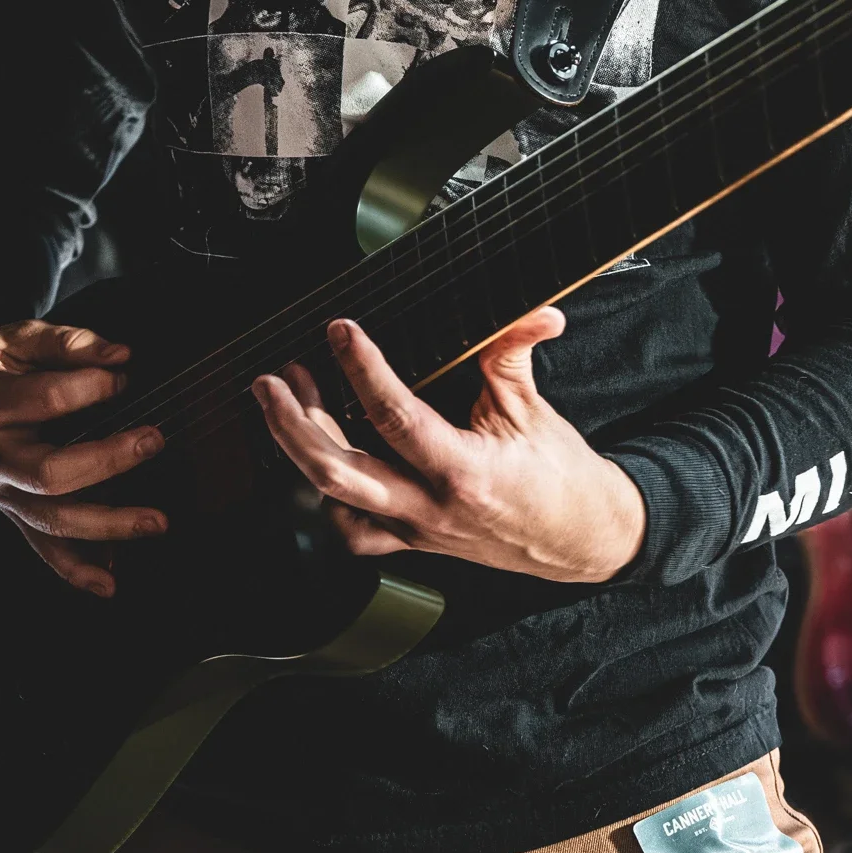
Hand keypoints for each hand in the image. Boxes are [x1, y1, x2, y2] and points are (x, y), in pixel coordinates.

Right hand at [0, 321, 167, 597]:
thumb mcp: (15, 336)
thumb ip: (68, 342)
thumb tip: (122, 357)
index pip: (44, 400)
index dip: (90, 387)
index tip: (122, 376)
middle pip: (50, 473)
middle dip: (107, 461)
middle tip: (154, 439)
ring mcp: (0, 491)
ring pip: (52, 519)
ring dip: (108, 525)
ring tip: (158, 521)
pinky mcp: (10, 510)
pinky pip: (42, 548)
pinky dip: (75, 570)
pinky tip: (111, 583)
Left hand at [253, 308, 646, 586]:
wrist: (579, 540)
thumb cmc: (559, 479)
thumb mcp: (534, 411)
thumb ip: (516, 356)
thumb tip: (535, 311)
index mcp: (463, 472)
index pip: (395, 417)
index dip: (362, 370)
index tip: (340, 332)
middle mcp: (429, 507)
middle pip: (337, 470)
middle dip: (292, 423)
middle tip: (272, 381)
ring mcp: (415, 530)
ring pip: (334, 498)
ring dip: (300, 449)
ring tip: (287, 401)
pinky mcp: (412, 541)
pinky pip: (354, 529)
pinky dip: (328, 495)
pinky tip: (321, 458)